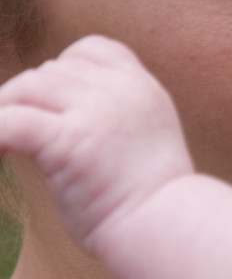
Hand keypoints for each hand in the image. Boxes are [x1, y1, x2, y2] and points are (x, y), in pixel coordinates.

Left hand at [0, 35, 192, 249]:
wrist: (168, 228)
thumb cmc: (152, 201)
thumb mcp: (145, 139)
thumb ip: (115, 117)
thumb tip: (63, 118)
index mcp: (143, 88)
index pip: (90, 50)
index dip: (63, 70)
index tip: (53, 106)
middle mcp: (122, 91)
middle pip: (51, 70)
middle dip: (28, 99)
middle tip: (17, 136)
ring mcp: (97, 112)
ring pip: (26, 88)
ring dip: (5, 113)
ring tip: (2, 147)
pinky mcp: (69, 140)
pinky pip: (9, 122)